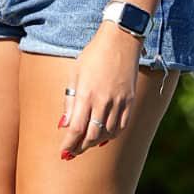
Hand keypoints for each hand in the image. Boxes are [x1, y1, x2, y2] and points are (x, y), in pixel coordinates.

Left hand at [58, 23, 141, 158]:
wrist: (121, 41)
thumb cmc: (93, 55)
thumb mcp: (74, 74)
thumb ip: (70, 101)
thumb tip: (64, 125)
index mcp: (86, 94)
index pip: (76, 129)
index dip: (69, 144)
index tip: (63, 152)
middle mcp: (103, 101)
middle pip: (91, 136)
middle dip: (80, 148)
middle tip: (72, 153)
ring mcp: (119, 102)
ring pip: (107, 134)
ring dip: (94, 143)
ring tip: (84, 145)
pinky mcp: (130, 101)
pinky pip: (121, 126)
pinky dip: (111, 135)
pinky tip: (103, 137)